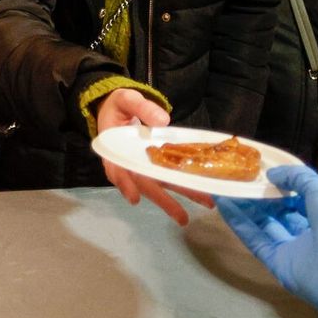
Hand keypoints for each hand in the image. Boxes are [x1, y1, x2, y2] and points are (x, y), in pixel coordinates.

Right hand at [95, 88, 211, 225]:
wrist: (116, 109)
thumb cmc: (119, 105)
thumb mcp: (126, 99)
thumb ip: (141, 107)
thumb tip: (163, 121)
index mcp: (113, 150)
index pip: (117, 169)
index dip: (125, 184)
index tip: (134, 198)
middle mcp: (127, 164)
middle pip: (144, 184)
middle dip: (163, 201)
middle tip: (182, 217)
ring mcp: (141, 167)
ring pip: (159, 185)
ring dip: (180, 198)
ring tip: (204, 204)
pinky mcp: (152, 166)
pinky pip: (166, 177)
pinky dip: (183, 185)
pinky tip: (201, 192)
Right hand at [218, 165, 317, 317]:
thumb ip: (298, 178)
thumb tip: (272, 174)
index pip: (302, 199)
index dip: (285, 186)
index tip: (264, 173)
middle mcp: (310, 233)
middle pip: (281, 212)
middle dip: (263, 197)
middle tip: (241, 179)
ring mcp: (293, 249)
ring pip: (266, 225)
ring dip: (247, 207)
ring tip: (226, 188)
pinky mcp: (276, 263)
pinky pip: (256, 240)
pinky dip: (240, 224)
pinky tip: (224, 205)